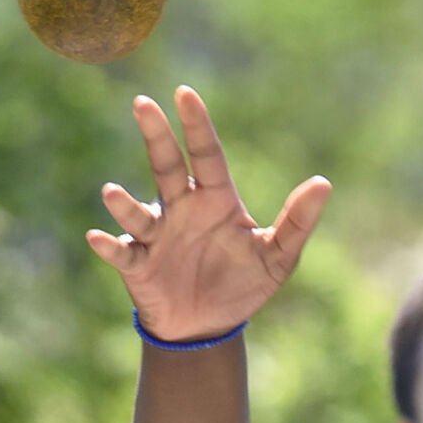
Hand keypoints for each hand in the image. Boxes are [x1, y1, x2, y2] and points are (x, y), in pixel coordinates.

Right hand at [87, 85, 330, 341]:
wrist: (209, 328)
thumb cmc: (242, 285)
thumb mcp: (278, 257)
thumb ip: (297, 222)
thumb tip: (324, 183)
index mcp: (215, 200)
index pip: (206, 156)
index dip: (197, 126)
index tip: (186, 94)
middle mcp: (181, 210)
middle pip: (166, 167)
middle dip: (156, 137)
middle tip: (143, 104)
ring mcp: (157, 236)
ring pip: (139, 211)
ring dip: (125, 204)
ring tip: (113, 193)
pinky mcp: (138, 265)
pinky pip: (122, 252)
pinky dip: (110, 246)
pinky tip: (98, 238)